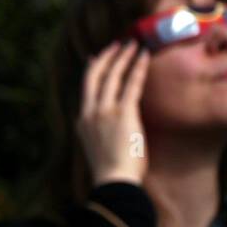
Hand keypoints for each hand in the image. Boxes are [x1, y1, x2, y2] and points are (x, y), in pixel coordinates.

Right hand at [77, 40, 150, 186]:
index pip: (85, 87)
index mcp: (82, 121)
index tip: (97, 56)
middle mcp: (90, 112)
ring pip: (113, 75)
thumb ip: (99, 131)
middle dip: (108, 56)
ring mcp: (105, 112)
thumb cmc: (112, 172)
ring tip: (134, 44)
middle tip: (119, 44)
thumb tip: (109, 125)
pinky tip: (144, 56)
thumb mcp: (98, 147)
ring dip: (124, 57)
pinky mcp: (123, 114)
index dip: (92, 69)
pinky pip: (131, 84)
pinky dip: (138, 68)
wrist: (114, 182)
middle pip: (96, 75)